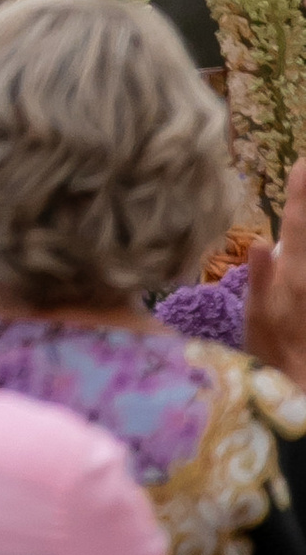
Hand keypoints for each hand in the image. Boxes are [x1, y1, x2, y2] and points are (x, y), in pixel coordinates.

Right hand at [247, 166, 305, 385]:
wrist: (304, 389)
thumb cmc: (273, 360)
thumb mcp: (254, 323)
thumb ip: (259, 279)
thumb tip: (260, 242)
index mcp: (293, 279)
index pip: (296, 226)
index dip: (300, 194)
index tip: (303, 164)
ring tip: (303, 205)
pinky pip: (305, 266)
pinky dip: (302, 250)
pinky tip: (297, 248)